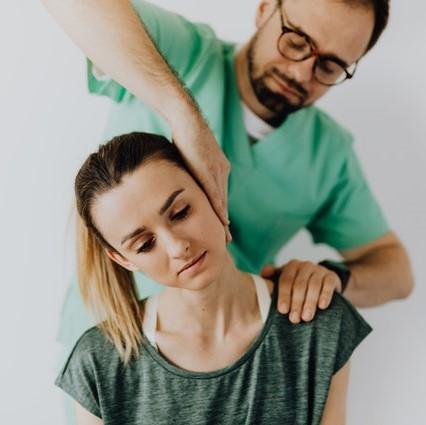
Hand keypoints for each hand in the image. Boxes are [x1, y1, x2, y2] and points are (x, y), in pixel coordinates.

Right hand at [172, 118, 231, 241]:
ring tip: (225, 236)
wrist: (186, 118)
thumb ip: (192, 170)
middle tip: (227, 238)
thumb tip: (184, 180)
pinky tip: (222, 221)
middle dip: (225, 220)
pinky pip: (214, 194)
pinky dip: (218, 209)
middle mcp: (222, 171)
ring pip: (221, 201)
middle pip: (223, 201)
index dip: (221, 211)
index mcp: (220, 167)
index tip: (223, 226)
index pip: (220, 195)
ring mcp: (217, 170)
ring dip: (223, 219)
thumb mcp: (191, 156)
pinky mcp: (208, 170)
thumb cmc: (186, 134)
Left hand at [261, 260, 341, 323]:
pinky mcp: (331, 276)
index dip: (284, 296)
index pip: (285, 280)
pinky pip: (328, 284)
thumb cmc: (297, 283)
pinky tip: (322, 306)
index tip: (283, 310)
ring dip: (309, 302)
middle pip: (299, 285)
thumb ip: (272, 277)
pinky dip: (325, 295)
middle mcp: (305, 266)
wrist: (322, 280)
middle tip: (294, 319)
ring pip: (313, 285)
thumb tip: (264, 273)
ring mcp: (319, 270)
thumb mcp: (284, 279)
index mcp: (291, 266)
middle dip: (296, 303)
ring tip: (306, 317)